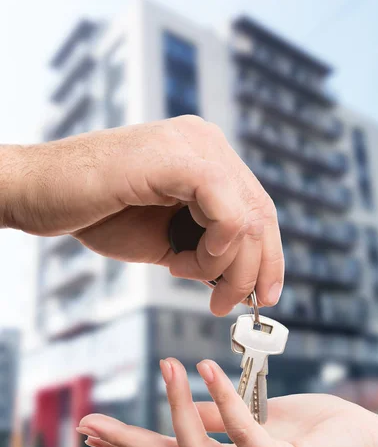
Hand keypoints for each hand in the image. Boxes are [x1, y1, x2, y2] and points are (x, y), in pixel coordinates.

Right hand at [0, 116, 283, 314]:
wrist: (41, 193)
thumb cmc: (97, 213)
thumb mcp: (166, 237)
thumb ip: (206, 248)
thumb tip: (241, 276)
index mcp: (206, 156)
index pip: (258, 207)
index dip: (267, 255)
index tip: (261, 294)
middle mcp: (207, 143)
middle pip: (262, 213)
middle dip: (253, 270)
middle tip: (225, 303)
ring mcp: (195, 145)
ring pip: (250, 217)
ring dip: (227, 267)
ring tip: (184, 274)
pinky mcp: (179, 158)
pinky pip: (228, 214)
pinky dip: (214, 249)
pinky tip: (181, 261)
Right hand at [77, 358, 377, 446]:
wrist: (362, 440)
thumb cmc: (308, 427)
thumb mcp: (253, 416)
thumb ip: (217, 417)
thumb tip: (183, 405)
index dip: (128, 443)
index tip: (92, 429)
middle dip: (127, 442)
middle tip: (90, 422)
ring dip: (176, 404)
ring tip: (169, 364)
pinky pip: (241, 433)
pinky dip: (220, 398)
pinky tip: (205, 367)